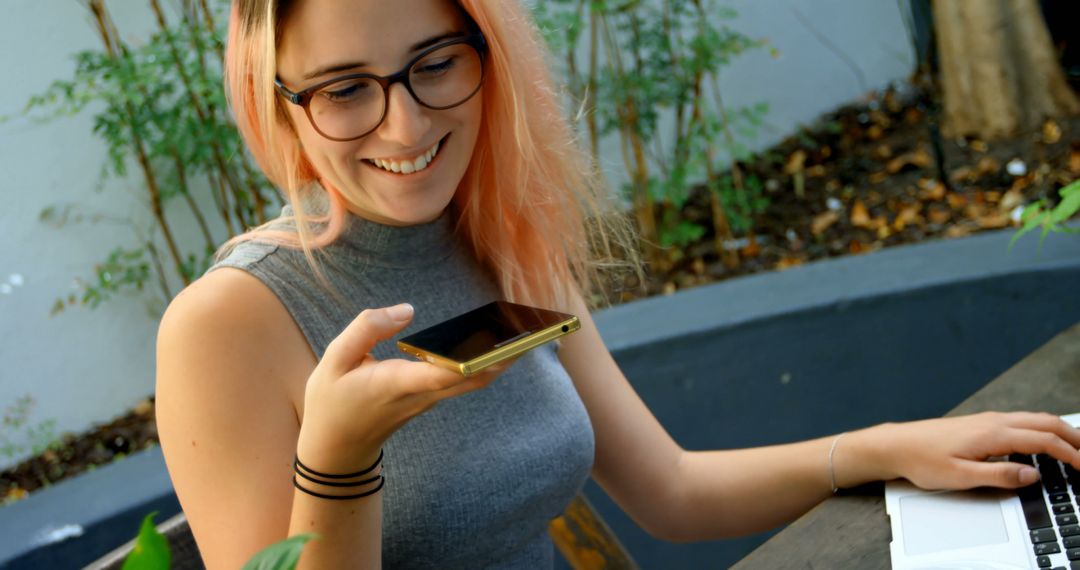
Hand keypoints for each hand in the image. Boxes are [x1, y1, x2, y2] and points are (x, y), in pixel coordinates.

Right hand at [296, 303, 510, 471]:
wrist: (336, 449)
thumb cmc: (332, 401)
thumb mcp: (333, 360)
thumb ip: (367, 328)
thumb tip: (407, 310)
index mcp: (395, 384)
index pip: (440, 373)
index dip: (470, 360)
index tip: (496, 347)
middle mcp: (420, 394)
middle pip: (473, 377)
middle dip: (505, 357)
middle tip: (535, 331)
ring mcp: (428, 399)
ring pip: (474, 380)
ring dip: (502, 358)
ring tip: (527, 328)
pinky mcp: (431, 397)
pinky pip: (465, 379)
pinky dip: (485, 361)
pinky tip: (499, 339)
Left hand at [872, 411, 1079, 489]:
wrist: (896, 444)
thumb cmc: (923, 460)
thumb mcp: (962, 476)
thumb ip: (1000, 475)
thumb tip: (1033, 475)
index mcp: (994, 433)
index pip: (1044, 441)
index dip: (1071, 455)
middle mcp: (994, 421)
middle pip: (1046, 422)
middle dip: (1073, 437)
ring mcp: (988, 420)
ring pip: (1034, 419)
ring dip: (1059, 431)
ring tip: (1075, 447)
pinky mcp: (981, 423)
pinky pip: (1021, 421)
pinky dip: (1042, 429)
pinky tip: (1043, 441)